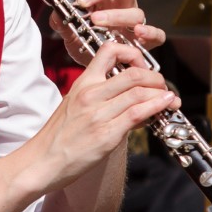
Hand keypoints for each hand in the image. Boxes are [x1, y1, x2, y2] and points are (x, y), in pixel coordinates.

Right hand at [31, 42, 177, 189]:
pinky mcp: (106, 134)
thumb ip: (100, 98)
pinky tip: (165, 106)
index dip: (133, 54)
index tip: (142, 66)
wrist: (41, 161)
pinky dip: (157, 106)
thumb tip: (130, 98)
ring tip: (170, 97)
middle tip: (162, 85)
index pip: (110, 50)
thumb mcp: (75, 106)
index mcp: (83, 83)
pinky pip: (138, 113)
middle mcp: (91, 94)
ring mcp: (98, 114)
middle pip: (134, 73)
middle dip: (156, 77)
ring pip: (140, 92)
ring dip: (161, 93)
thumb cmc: (58, 136)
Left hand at [50, 0, 166, 66]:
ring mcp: (135, 20)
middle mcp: (121, 3)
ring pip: (135, 10)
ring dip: (115, 15)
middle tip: (82, 2)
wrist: (99, 69)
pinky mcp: (146, 40)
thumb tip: (56, 13)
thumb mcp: (70, 32)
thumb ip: (61, 22)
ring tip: (96, 22)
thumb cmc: (87, 43)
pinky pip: (157, 33)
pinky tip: (137, 34)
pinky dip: (150, 32)